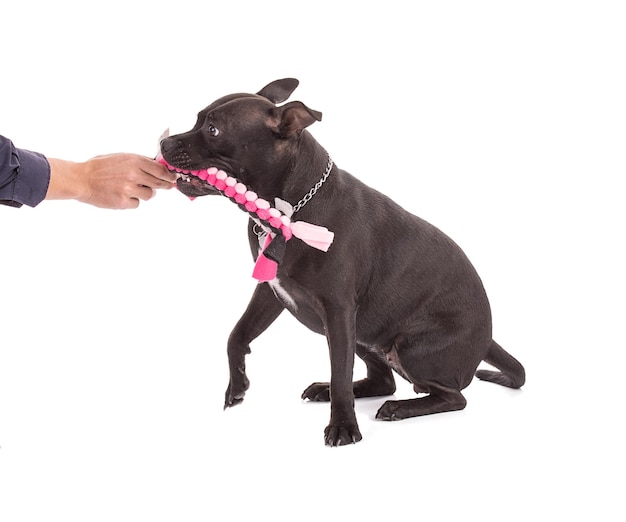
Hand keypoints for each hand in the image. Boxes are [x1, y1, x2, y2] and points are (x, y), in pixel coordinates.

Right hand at [46, 153, 177, 208]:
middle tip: (168, 186)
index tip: (173, 178)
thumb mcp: (121, 157)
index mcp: (134, 161)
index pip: (161, 169)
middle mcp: (134, 174)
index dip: (169, 175)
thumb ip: (138, 162)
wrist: (81, 179)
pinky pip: (137, 203)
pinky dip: (132, 201)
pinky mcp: (125, 201)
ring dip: (144, 193)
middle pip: (159, 183)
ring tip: (131, 188)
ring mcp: (130, 189)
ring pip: (150, 195)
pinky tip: (121, 195)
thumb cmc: (98, 167)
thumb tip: (156, 165)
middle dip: (164, 185)